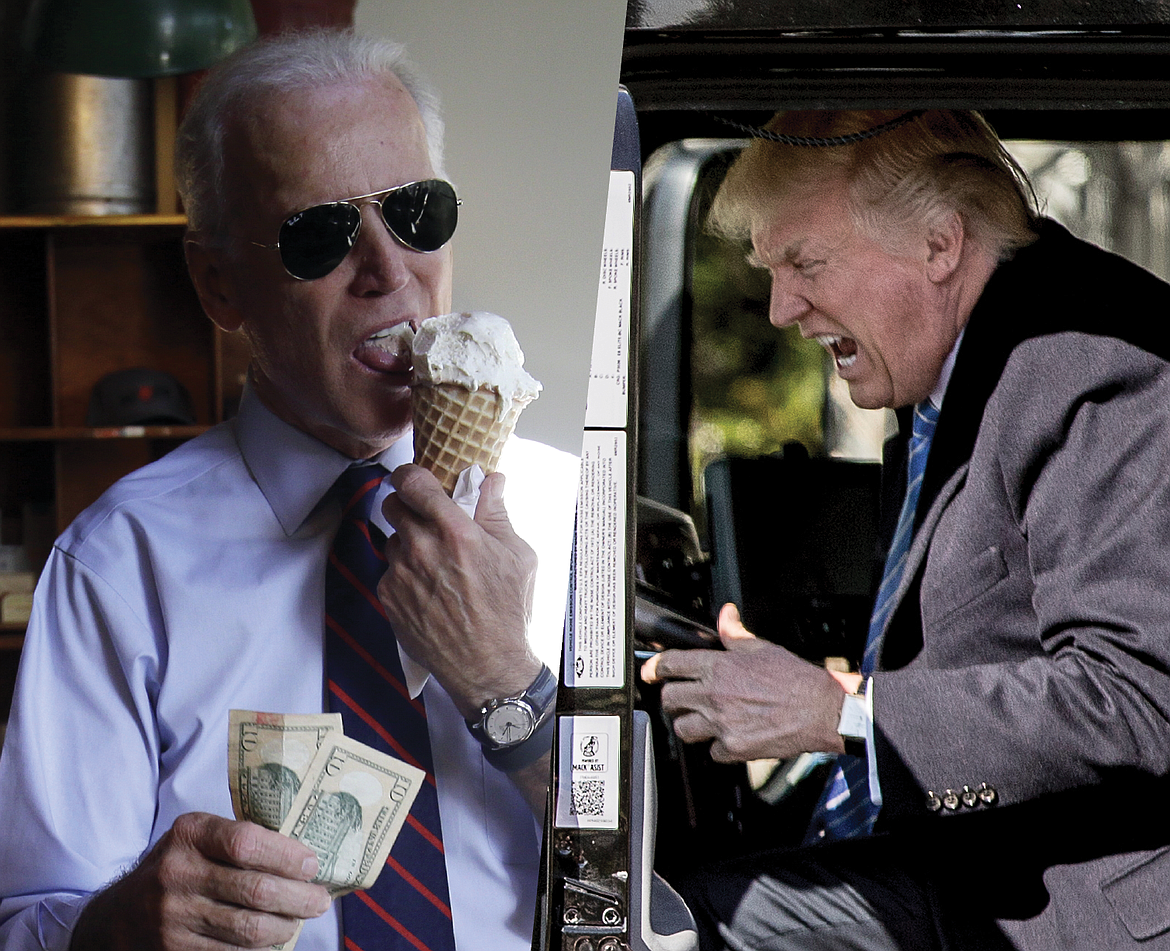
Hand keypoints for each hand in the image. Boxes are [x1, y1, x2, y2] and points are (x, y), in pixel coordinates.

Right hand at [70, 812, 329, 950]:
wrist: (117, 916)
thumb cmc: (176, 867)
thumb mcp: (197, 837)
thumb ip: (237, 838)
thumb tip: (301, 856)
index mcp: (189, 834)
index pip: (246, 843)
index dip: (286, 856)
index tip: (312, 865)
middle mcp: (177, 874)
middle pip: (255, 891)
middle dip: (299, 898)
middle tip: (320, 900)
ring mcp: (173, 918)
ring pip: (247, 929)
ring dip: (285, 927)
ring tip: (299, 919)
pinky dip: (259, 949)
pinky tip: (272, 938)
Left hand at [380, 464, 540, 719]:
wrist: (486, 666)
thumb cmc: (508, 611)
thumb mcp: (518, 557)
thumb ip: (497, 513)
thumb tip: (492, 480)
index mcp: (456, 532)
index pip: (413, 482)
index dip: (410, 475)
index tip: (415, 478)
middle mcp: (422, 548)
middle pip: (393, 505)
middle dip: (408, 507)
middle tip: (427, 520)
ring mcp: (401, 573)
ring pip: (392, 539)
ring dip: (407, 543)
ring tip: (433, 564)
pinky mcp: (388, 596)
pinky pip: (389, 570)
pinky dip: (404, 573)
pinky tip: (428, 590)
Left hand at [640, 603, 847, 761]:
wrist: (821, 711)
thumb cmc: (797, 680)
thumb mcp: (763, 649)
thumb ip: (735, 634)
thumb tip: (726, 615)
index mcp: (719, 667)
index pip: (671, 664)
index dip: (655, 667)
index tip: (650, 671)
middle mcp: (714, 694)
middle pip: (669, 698)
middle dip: (673, 697)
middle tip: (682, 698)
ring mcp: (721, 723)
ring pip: (682, 728)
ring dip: (689, 724)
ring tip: (702, 720)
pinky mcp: (733, 747)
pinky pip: (711, 751)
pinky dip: (718, 747)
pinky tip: (730, 737)